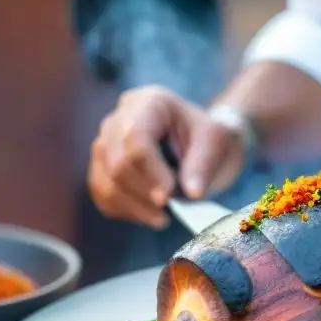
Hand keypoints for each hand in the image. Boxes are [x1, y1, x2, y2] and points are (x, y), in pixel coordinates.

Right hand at [87, 86, 244, 227]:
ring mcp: (105, 144)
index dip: (150, 172)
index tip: (168, 197)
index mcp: (149, 102)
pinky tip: (149, 215)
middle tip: (170, 211)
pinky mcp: (102, 169)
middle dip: (143, 193)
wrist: (203, 146)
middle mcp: (118, 119)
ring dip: (134, 207)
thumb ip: (204, 164)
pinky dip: (124, 211)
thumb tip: (192, 192)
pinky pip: (102, 194)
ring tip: (163, 218)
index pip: (136, 139)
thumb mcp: (219, 142)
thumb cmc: (211, 139)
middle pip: (116, 162)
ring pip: (105, 182)